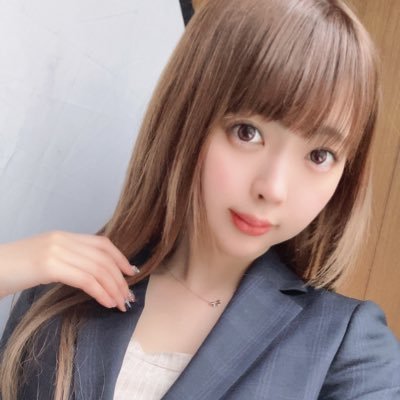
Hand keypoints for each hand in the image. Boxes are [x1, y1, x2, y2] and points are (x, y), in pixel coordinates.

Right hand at [0, 231, 137, 311]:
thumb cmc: (14, 269)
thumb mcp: (45, 259)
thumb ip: (68, 260)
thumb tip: (93, 275)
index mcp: (64, 236)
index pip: (101, 243)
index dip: (120, 257)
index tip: (130, 272)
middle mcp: (63, 240)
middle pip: (103, 258)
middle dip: (120, 279)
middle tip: (128, 296)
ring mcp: (56, 251)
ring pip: (98, 269)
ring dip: (114, 288)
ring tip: (120, 304)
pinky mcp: (49, 266)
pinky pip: (85, 279)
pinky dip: (100, 292)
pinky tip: (107, 303)